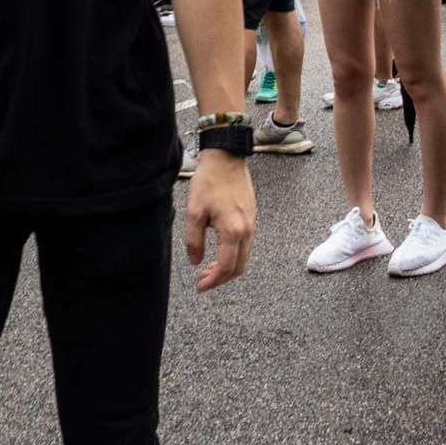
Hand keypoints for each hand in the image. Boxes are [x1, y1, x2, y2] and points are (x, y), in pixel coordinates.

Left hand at [183, 151, 254, 291]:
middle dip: (221, 278)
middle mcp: (247, 230)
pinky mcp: (251, 217)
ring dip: (227, 266)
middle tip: (203, 280)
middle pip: (239, 266)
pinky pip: (245, 244)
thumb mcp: (194, 212)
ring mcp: (251, 223)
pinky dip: (233, 254)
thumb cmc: (210, 181)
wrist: (226, 158)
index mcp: (233, 230)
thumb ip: (194, 240)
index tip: (200, 286)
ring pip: (244, 256)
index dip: (213, 281)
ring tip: (208, 267)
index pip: (226, 266)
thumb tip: (196, 261)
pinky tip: (218, 251)